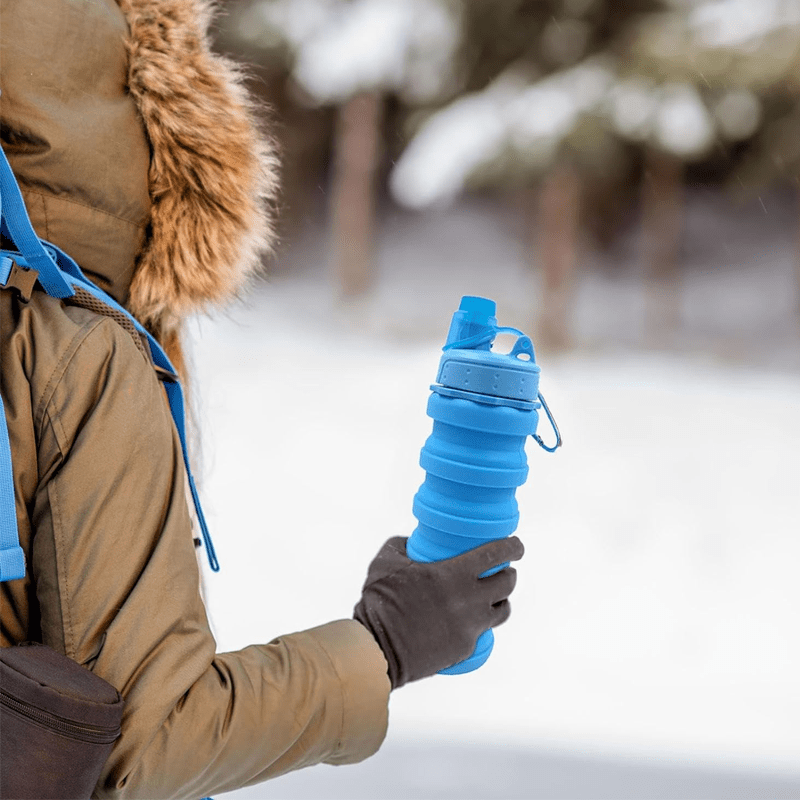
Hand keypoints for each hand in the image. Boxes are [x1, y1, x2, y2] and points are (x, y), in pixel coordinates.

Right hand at [353, 536, 523, 688]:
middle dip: (508, 573)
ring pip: (503, 610)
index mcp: (455, 573)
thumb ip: (404, 545)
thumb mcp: (387, 560)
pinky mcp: (466, 648)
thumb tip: (413, 542)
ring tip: (491, 596)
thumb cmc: (380, 599)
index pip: (497, 554)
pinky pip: (483, 632)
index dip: (513, 547)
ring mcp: (471, 627)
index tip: (516, 545)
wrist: (377, 647)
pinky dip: (480, 623)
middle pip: (507, 582)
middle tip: (501, 570)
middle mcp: (471, 600)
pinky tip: (471, 619)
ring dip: (501, 600)